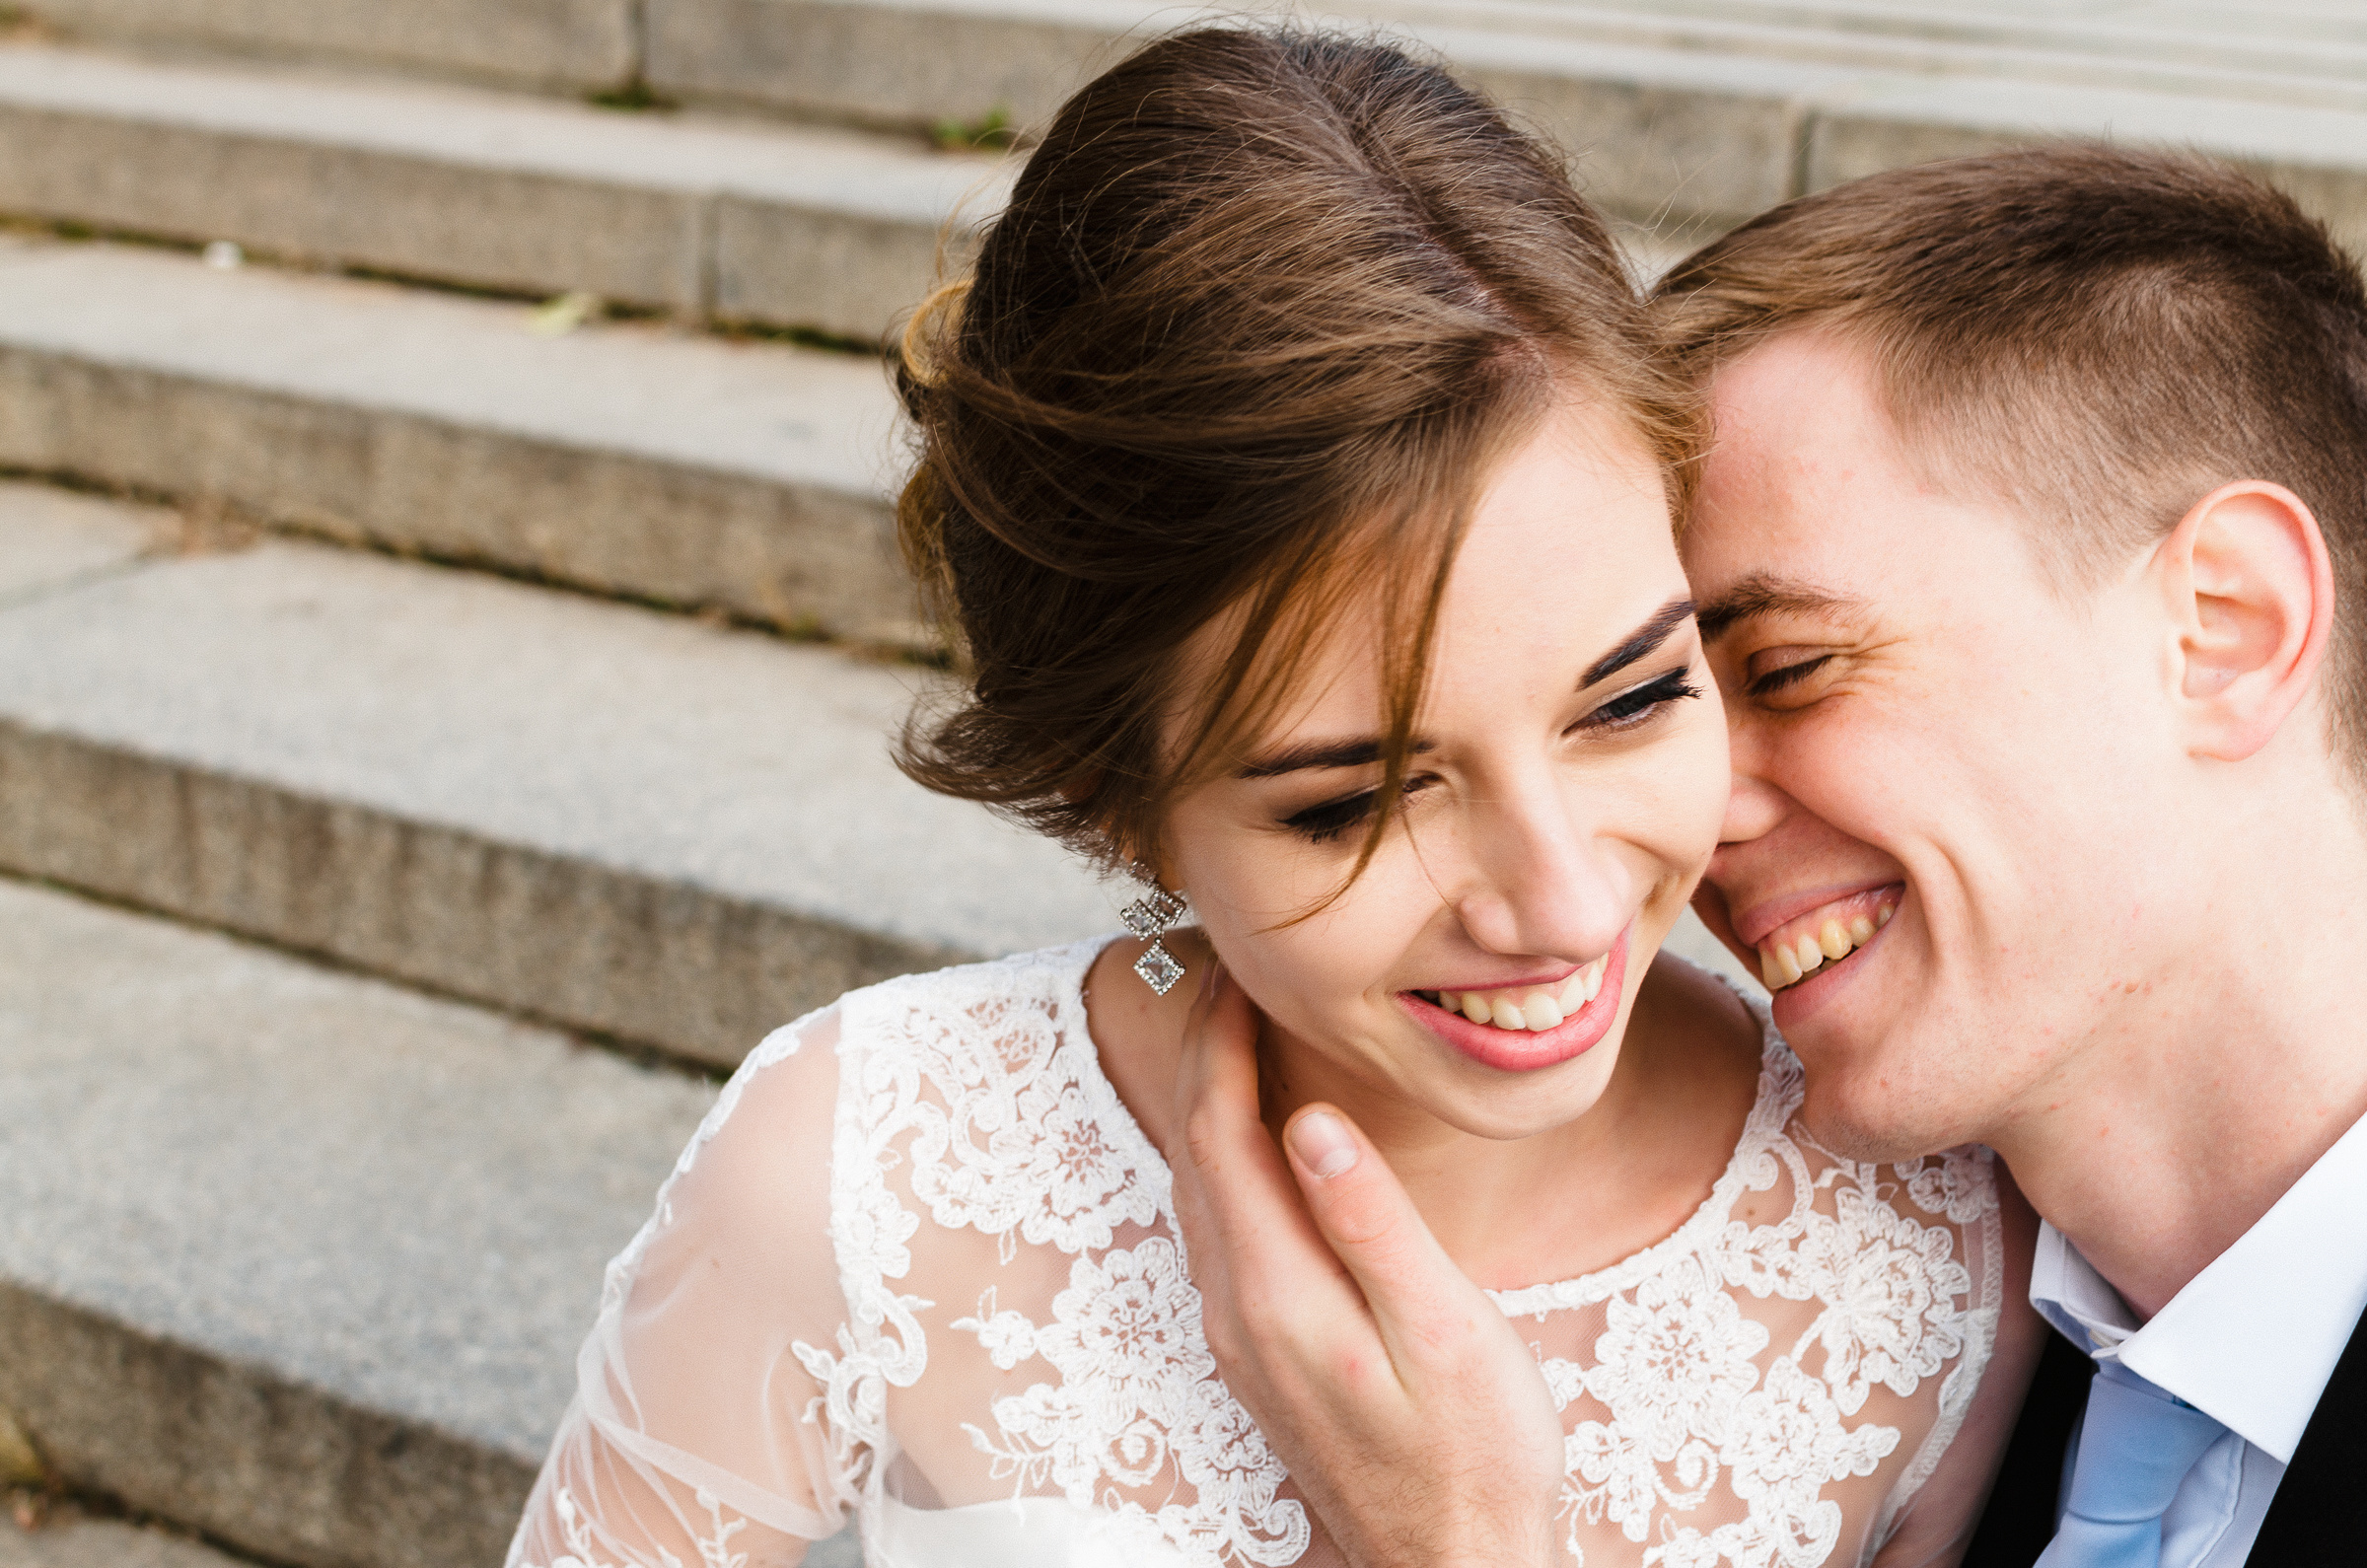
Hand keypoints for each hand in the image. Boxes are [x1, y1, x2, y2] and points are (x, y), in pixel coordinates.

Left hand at [1168, 964, 1566, 1567]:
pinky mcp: (1260, 1351)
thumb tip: (1307, 1122)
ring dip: (1210, 1101)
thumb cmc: (1476, 1458)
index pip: (1219, 1133)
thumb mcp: (1444, 1333)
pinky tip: (1260, 1135)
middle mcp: (1235, 1310)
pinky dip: (1225, 1155)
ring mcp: (1239, 1335)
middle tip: (1233, 974)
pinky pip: (1218, 1226)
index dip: (1223, 1041)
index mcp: (1276, 1292)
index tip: (1244, 970)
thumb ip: (1370, 1225)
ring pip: (1198, 1188)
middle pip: (1193, 1151)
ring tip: (1240, 1029)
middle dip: (1206, 1053)